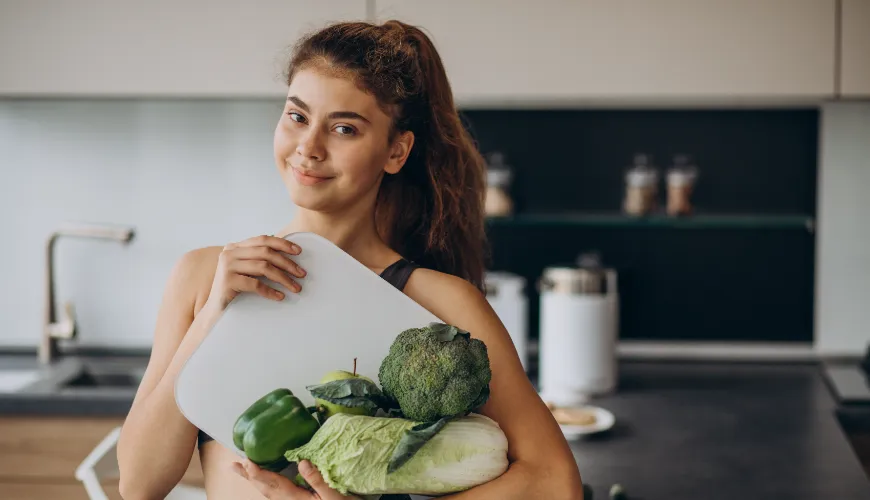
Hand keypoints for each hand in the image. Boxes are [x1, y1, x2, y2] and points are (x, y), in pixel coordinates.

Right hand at [205, 234, 305, 311]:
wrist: (215, 311)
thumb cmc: (235, 290)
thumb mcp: (246, 270)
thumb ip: (259, 259)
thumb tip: (289, 255)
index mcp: (235, 246)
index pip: (263, 239)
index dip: (282, 244)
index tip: (299, 251)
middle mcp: (229, 252)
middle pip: (266, 253)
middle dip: (287, 263)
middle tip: (302, 274)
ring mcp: (227, 266)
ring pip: (263, 267)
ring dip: (283, 278)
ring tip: (296, 288)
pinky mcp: (227, 281)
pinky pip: (255, 284)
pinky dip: (270, 291)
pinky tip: (280, 297)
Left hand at [232, 459, 360, 499]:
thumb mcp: (332, 495)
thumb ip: (317, 480)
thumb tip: (301, 461)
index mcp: (295, 499)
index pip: (273, 484)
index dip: (258, 473)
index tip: (246, 462)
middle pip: (265, 488)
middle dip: (249, 476)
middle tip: (233, 465)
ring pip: (267, 490)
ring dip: (253, 479)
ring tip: (241, 469)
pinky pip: (273, 491)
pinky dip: (264, 483)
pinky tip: (262, 479)